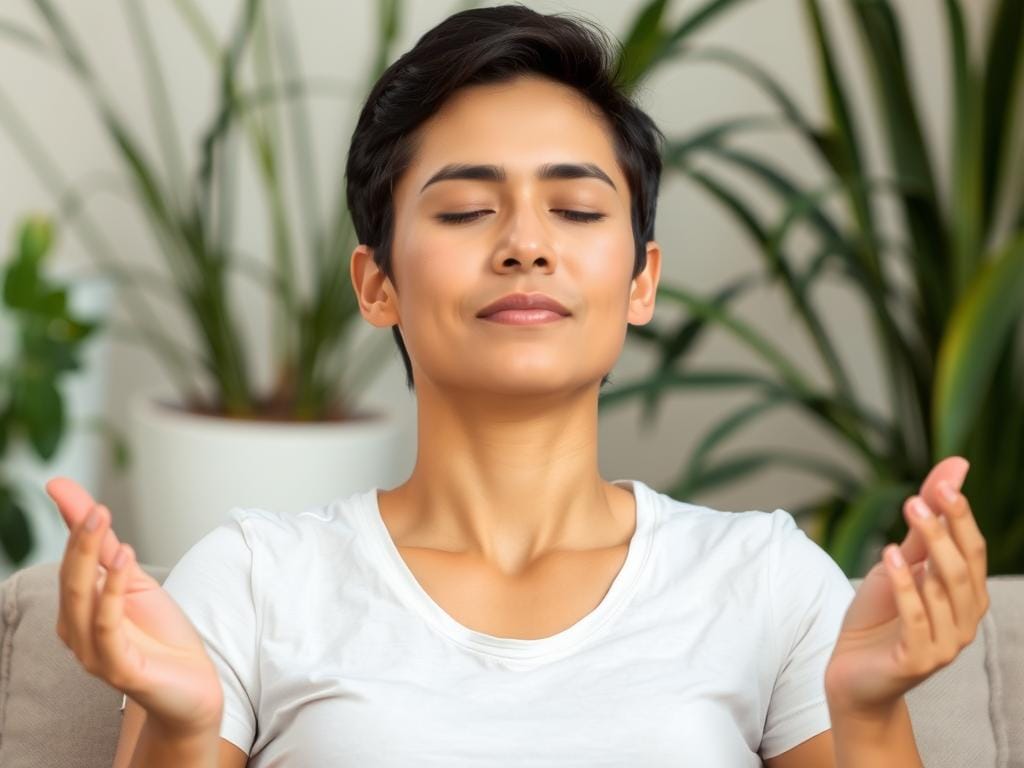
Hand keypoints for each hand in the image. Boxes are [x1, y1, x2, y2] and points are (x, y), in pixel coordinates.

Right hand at [48, 476, 223, 733]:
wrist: (192, 686)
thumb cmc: (161, 634)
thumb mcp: (135, 580)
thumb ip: (106, 546)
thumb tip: (78, 502)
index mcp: (79, 609)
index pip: (71, 559)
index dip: (69, 523)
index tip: (58, 485)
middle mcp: (78, 630)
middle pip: (71, 577)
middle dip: (78, 538)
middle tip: (90, 504)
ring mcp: (94, 651)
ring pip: (82, 600)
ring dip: (90, 558)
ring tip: (103, 521)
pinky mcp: (118, 668)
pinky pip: (107, 627)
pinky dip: (113, 592)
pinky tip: (125, 561)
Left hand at [823, 456, 989, 715]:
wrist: (852, 673)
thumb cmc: (879, 616)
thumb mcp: (899, 564)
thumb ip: (924, 524)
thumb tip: (955, 467)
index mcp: (966, 596)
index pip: (973, 550)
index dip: (961, 517)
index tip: (944, 484)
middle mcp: (964, 620)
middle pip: (963, 568)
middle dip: (945, 530)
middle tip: (920, 499)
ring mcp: (945, 644)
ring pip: (944, 592)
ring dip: (925, 552)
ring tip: (906, 519)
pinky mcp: (918, 661)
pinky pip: (917, 619)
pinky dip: (905, 587)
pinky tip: (888, 559)